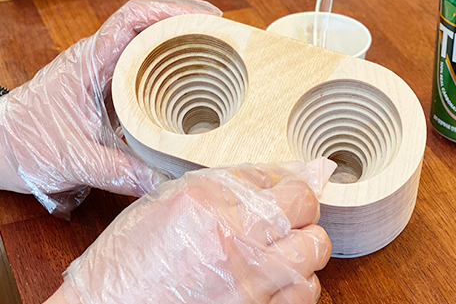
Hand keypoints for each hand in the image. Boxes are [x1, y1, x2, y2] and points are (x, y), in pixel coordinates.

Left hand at [0, 0, 220, 215]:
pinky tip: (191, 81)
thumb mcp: (77, 160)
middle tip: (223, 34)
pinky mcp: (107, 86)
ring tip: (215, 51)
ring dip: (180, 41)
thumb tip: (167, 184)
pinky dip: (170, 66)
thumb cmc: (25, 144)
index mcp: (90, 62)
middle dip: (186, 20)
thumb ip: (123, 173)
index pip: (131, 19)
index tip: (204, 18)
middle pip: (147, 22)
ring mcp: (103, 71)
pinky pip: (143, 67)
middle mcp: (99, 59)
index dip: (170, 11)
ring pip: (147, 43)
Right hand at [47, 160, 332, 303]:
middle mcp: (233, 236)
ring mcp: (249, 280)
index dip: (284, 180)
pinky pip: (305, 291)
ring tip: (278, 249)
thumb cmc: (128, 263)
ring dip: (303, 244)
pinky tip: (275, 279)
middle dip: (300, 206)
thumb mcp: (166, 204)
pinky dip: (298, 281)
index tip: (283, 187)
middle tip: (283, 216)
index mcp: (207, 200)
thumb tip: (280, 175)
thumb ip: (225, 185)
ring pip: (315, 248)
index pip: (275, 176)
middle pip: (305, 205)